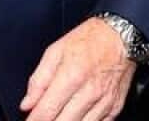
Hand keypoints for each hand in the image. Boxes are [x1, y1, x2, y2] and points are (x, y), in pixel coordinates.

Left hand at [20, 18, 135, 120]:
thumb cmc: (89, 40)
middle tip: (42, 118)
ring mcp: (104, 102)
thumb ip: (39, 79)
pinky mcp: (115, 108)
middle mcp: (89, 92)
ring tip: (57, 116)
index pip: (46, 111)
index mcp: (71, 76)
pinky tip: (76, 117)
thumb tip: (27, 103)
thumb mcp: (56, 51)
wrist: (121, 36)